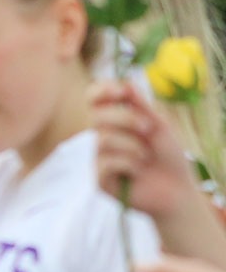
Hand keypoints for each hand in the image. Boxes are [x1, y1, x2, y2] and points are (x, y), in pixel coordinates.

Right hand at [90, 80, 209, 221]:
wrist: (176, 190)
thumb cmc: (169, 157)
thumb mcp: (159, 126)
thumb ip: (141, 107)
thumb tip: (126, 82)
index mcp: (116, 122)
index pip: (95, 100)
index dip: (102, 91)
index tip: (120, 91)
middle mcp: (103, 138)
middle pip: (97, 117)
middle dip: (125, 118)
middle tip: (148, 128)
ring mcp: (99, 159)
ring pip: (103, 140)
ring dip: (132, 145)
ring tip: (146, 156)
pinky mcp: (100, 179)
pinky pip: (106, 163)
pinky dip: (128, 163)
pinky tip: (137, 171)